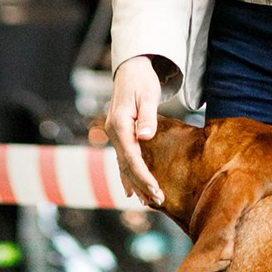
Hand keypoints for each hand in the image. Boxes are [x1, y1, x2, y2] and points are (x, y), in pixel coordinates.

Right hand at [104, 55, 164, 206]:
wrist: (130, 69)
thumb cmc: (141, 80)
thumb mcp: (147, 95)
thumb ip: (147, 116)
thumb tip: (145, 136)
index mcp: (119, 125)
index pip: (131, 158)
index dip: (143, 176)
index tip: (156, 190)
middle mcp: (114, 133)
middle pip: (127, 166)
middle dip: (142, 185)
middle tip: (158, 201)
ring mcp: (115, 135)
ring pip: (123, 165)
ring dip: (135, 184)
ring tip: (148, 202)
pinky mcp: (120, 135)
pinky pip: (123, 160)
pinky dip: (128, 176)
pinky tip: (131, 191)